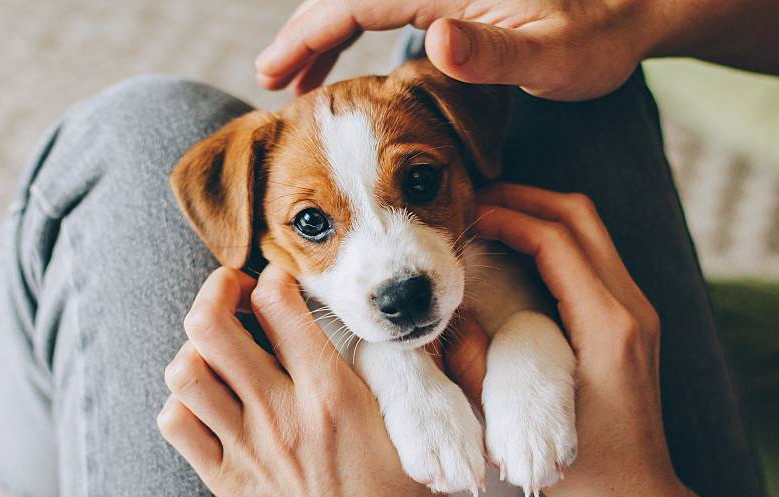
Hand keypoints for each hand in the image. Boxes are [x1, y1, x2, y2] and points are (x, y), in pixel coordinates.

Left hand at [158, 264, 436, 496]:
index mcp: (331, 392)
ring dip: (197, 348)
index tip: (281, 280)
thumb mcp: (404, 423)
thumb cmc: (396, 490)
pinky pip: (176, 424)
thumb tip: (372, 324)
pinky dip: (184, 402)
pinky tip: (212, 400)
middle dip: (217, 290)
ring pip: (185, 371)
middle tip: (236, 292)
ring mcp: (247, 448)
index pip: (279, 304)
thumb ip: (386, 370)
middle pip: (211, 326)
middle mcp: (280, 413)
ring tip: (221, 348)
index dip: (274, 276)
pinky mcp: (227, 480)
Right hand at [256, 0, 653, 99]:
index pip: (358, 3)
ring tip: (298, 79)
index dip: (308, 34)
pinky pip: (388, 10)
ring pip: (364, 3)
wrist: (633, 9)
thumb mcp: (555, 55)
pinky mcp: (455, 1)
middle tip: (270, 80)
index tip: (272, 72)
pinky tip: (354, 69)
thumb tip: (434, 39)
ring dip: (326, 36)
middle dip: (304, 35)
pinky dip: (358, 36)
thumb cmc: (600, 37)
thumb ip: (494, 53)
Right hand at [443, 184, 695, 496]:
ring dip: (538, 213)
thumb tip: (448, 314)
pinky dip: (551, 239)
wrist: (638, 496)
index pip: (556, 239)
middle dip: (525, 197)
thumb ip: (475, 366)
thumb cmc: (585, 469)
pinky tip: (515, 251)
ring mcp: (636, 310)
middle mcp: (630, 307)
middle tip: (475, 201)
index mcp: (607, 326)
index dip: (507, 217)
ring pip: (589, 229)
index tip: (467, 215)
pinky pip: (591, 255)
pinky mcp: (629, 319)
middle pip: (580, 216)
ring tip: (490, 217)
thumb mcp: (517, 421)